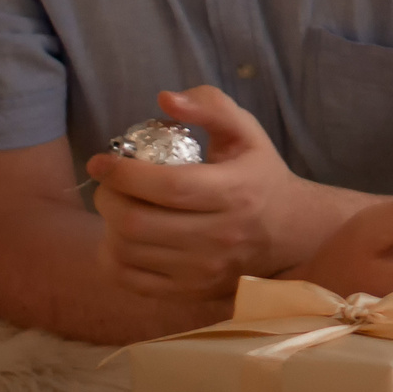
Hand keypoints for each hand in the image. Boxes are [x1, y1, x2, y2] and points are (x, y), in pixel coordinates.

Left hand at [85, 87, 327, 300]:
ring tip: (116, 206)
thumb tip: (165, 99)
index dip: (125, 174)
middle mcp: (219, 236)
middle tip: (108, 183)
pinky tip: (121, 237)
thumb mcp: (246, 132)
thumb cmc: (261, 176)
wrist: (290, 234)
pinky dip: (112, 257)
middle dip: (108, 198)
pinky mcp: (189, 292)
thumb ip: (211, 107)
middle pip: (138, 223)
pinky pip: (130, 280)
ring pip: (128, 252)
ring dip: (108, 225)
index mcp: (234, 192)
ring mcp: (202, 270)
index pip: (169, 187)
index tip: (102, 161)